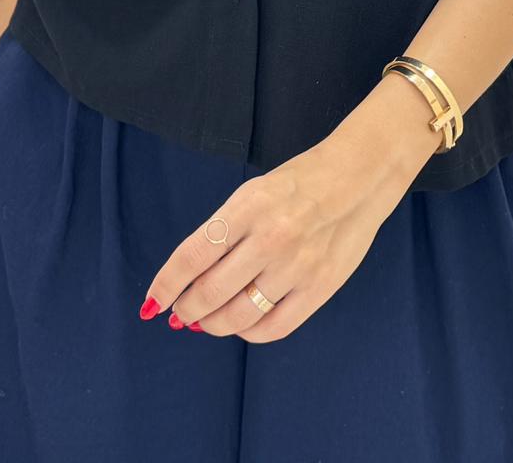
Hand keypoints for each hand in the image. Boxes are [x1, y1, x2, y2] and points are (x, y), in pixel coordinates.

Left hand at [137, 105, 424, 342]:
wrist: (359, 177)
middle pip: (210, 293)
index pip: (191, 256)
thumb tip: (189, 279)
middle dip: (186, 310)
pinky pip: (274, 328)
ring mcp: (297, 265)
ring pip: (239, 316)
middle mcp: (271, 237)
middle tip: (181, 314)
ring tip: (208, 321)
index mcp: (248, 207)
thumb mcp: (253, 193)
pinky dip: (250, 334)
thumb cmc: (300, 183)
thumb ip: (222, 232)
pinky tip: (243, 325)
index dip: (165, 285)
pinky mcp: (321, 286)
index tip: (153, 301)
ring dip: (214, 325)